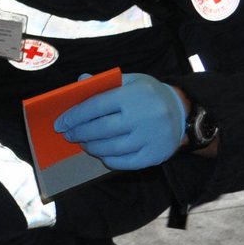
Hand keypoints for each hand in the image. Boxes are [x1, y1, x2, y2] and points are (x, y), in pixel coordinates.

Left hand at [55, 72, 186, 169]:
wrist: (183, 112)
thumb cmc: (149, 95)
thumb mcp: (130, 81)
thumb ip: (103, 83)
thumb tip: (79, 82)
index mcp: (134, 95)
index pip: (96, 106)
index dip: (74, 116)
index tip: (60, 124)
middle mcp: (143, 117)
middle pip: (101, 129)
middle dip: (80, 133)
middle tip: (69, 135)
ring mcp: (150, 138)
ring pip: (111, 148)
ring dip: (91, 147)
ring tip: (84, 144)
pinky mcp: (154, 155)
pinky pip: (124, 163)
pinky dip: (108, 160)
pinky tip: (101, 154)